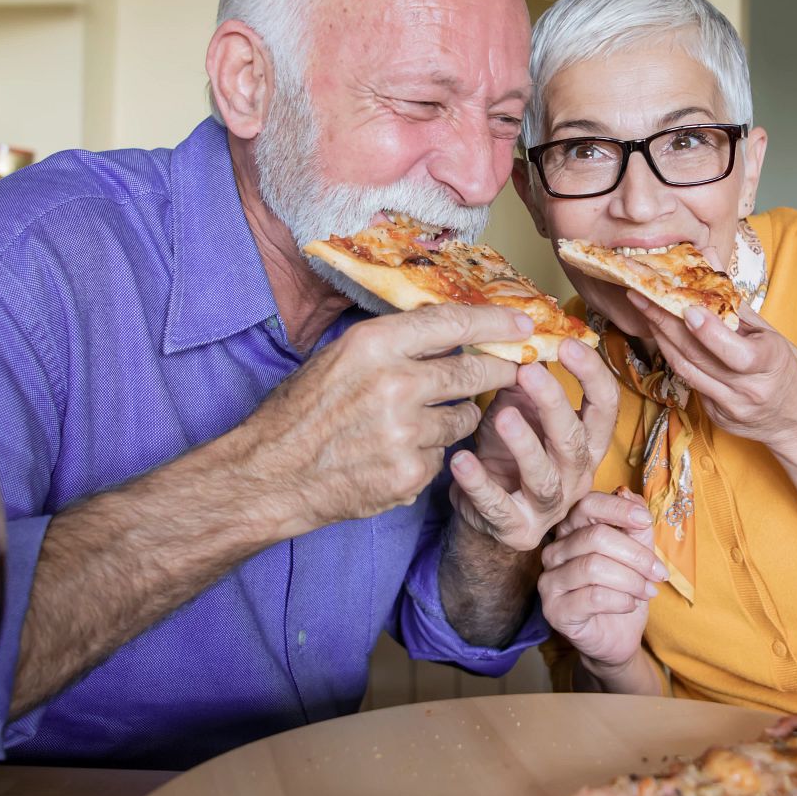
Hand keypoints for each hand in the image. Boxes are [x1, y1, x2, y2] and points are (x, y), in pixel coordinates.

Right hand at [237, 304, 530, 536]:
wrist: (272, 474)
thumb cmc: (303, 411)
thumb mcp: (341, 357)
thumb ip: (396, 344)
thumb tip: (455, 331)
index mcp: (375, 344)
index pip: (454, 322)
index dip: (496, 321)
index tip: (524, 322)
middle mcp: (396, 384)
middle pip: (473, 372)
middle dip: (497, 371)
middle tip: (510, 369)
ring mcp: (405, 433)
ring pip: (463, 419)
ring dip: (454, 418)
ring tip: (416, 421)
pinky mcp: (410, 474)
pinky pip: (444, 456)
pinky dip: (429, 454)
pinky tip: (395, 454)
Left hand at [449, 338, 620, 551]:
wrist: (488, 516)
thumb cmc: (507, 455)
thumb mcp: (519, 412)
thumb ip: (522, 382)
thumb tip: (517, 335)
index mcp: (587, 442)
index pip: (605, 406)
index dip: (591, 374)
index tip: (566, 344)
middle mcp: (576, 474)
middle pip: (575, 440)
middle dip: (554, 404)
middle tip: (529, 371)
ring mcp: (550, 506)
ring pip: (543, 477)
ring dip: (524, 445)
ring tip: (502, 416)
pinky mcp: (518, 529)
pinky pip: (498, 506)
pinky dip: (478, 483)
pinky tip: (460, 459)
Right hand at [537, 489, 663, 670]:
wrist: (618, 637)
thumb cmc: (624, 591)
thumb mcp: (638, 553)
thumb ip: (635, 525)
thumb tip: (629, 494)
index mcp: (571, 531)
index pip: (586, 505)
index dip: (618, 509)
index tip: (646, 520)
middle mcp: (554, 552)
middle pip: (595, 537)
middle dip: (636, 554)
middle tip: (659, 572)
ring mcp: (550, 582)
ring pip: (594, 567)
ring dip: (631, 580)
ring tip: (648, 591)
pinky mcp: (554, 610)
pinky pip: (593, 596)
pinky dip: (621, 599)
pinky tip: (631, 604)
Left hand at [625, 292, 796, 447]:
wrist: (796, 418)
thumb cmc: (784, 368)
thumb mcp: (770, 334)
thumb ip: (736, 303)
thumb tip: (708, 259)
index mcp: (770, 365)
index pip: (736, 352)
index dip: (708, 331)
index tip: (686, 308)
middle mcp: (749, 390)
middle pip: (699, 357)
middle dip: (666, 323)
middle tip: (642, 295)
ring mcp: (730, 407)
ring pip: (686, 370)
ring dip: (661, 339)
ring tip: (644, 311)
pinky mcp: (715, 416)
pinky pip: (690, 382)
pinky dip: (674, 357)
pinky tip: (662, 337)